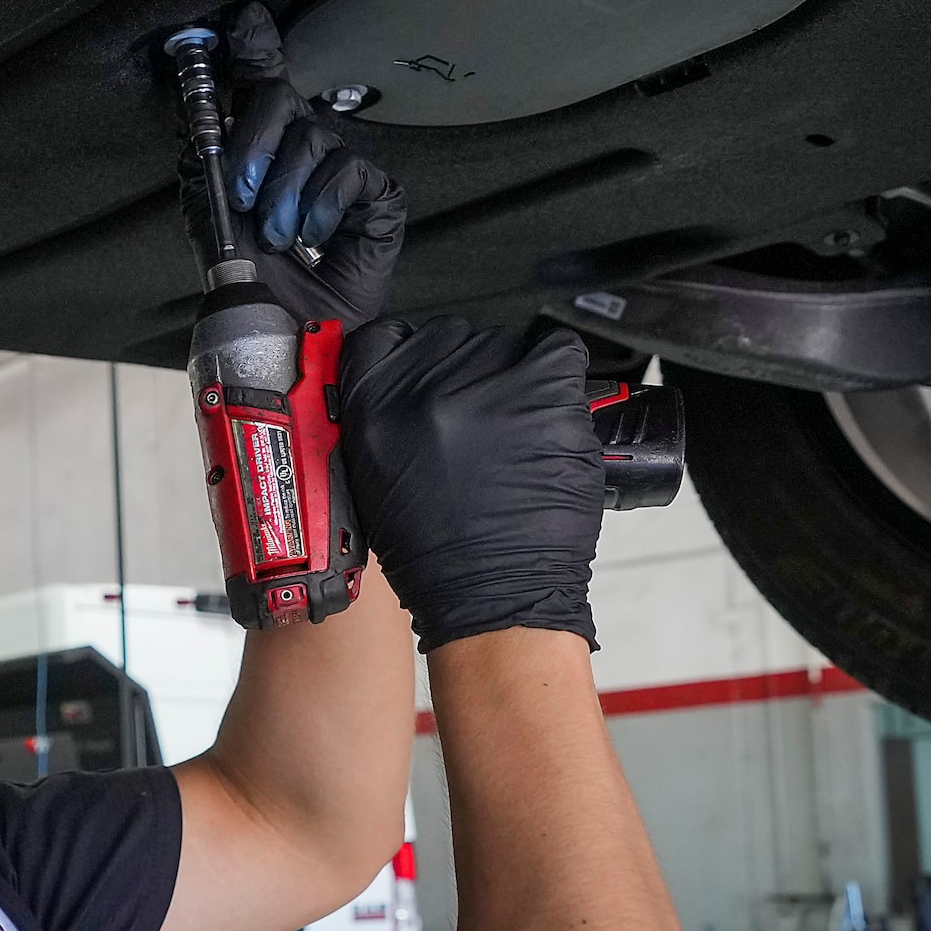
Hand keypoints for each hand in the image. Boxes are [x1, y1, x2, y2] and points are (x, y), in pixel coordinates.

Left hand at [177, 0, 406, 324]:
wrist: (281, 327)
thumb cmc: (246, 277)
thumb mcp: (210, 206)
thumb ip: (207, 150)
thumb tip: (195, 100)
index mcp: (263, 148)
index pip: (264, 82)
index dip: (258, 48)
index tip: (246, 18)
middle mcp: (304, 150)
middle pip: (280, 98)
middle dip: (253, 145)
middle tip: (243, 195)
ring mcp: (344, 172)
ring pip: (311, 139)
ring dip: (283, 195)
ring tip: (279, 236)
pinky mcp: (378, 198)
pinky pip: (347, 173)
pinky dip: (320, 210)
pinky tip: (316, 238)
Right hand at [336, 316, 603, 651]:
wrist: (491, 594)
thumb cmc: (434, 553)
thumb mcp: (373, 477)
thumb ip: (381, 417)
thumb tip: (406, 380)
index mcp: (374, 402)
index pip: (385, 335)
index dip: (411, 353)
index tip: (427, 371)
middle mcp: (425, 384)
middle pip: (450, 336)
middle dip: (465, 372)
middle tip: (480, 417)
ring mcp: (486, 384)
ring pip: (503, 345)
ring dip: (511, 379)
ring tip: (515, 429)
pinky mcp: (544, 394)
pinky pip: (556, 352)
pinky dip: (557, 376)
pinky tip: (549, 411)